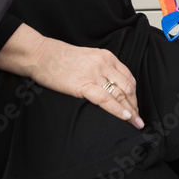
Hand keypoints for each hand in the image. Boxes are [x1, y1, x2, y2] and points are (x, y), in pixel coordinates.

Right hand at [28, 38, 143, 128]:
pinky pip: (106, 100)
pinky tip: (125, 118)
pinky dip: (118, 110)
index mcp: (106, 57)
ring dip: (130, 111)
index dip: (134, 94)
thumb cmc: (60, 58)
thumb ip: (101, 69)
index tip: (136, 106)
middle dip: (135, 105)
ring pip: (120, 94)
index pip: (128, 77)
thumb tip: (110, 87)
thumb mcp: (88, 58)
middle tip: (138, 119)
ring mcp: (94, 74)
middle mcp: (104, 64)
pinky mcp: (83, 84)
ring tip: (135, 123)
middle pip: (127, 87)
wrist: (41, 55)